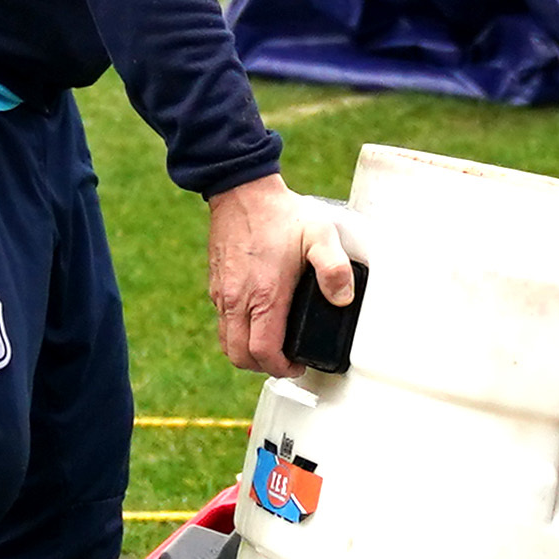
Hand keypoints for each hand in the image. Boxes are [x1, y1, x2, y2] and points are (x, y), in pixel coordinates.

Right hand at [203, 173, 354, 377]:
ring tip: (272, 345)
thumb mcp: (320, 235)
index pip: (264, 352)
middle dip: (263, 366)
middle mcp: (237, 300)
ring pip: (227, 343)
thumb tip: (343, 299)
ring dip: (247, 352)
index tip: (298, 364)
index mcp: (264, 295)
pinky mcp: (215, 285)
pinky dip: (237, 333)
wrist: (242, 190)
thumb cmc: (282, 214)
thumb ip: (335, 268)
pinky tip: (257, 321)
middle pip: (240, 357)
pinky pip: (222, 323)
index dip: (282, 368)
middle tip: (286, 360)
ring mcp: (222, 294)